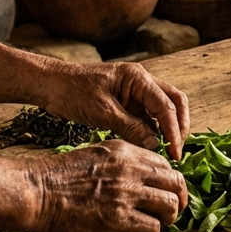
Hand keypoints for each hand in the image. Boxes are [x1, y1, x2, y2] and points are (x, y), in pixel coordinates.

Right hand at [27, 140, 188, 231]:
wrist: (37, 191)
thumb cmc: (59, 175)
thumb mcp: (97, 154)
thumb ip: (122, 163)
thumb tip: (139, 177)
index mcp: (127, 152)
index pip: (165, 164)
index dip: (170, 180)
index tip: (167, 191)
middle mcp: (132, 169)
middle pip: (176, 183)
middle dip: (180, 198)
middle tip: (174, 210)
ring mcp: (126, 193)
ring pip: (170, 205)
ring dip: (169, 218)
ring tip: (160, 224)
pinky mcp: (118, 218)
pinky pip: (151, 227)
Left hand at [37, 62, 189, 159]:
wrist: (50, 86)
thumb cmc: (72, 92)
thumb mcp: (101, 111)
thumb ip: (130, 127)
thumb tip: (155, 146)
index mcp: (138, 78)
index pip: (167, 105)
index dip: (174, 130)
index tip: (174, 153)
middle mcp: (142, 83)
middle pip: (175, 103)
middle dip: (180, 127)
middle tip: (176, 152)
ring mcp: (136, 93)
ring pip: (163, 111)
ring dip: (168, 130)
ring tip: (166, 153)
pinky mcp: (128, 105)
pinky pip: (148, 119)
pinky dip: (153, 132)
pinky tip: (150, 148)